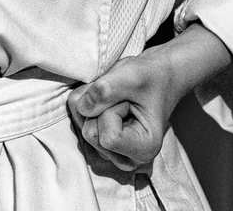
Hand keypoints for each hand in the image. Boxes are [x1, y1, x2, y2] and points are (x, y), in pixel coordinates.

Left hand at [70, 52, 182, 172]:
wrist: (156, 75)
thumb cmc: (151, 77)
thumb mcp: (132, 76)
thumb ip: (106, 90)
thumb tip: (82, 106)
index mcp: (145, 150)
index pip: (109, 138)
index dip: (112, 111)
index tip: (130, 101)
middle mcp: (127, 158)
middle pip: (91, 134)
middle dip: (101, 107)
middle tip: (124, 98)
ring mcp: (110, 151)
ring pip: (81, 125)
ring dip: (93, 102)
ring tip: (117, 98)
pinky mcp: (98, 140)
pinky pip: (76, 117)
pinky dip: (86, 101)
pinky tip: (107, 100)